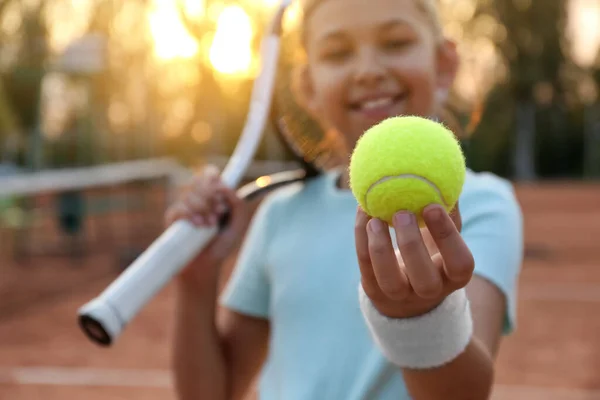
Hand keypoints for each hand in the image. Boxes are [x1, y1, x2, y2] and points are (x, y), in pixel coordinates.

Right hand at [165, 165, 249, 289]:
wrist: (205, 266)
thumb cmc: (221, 245)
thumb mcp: (238, 225)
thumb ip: (238, 204)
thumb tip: (224, 187)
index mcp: (213, 196)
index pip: (210, 174)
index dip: (214, 179)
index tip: (222, 194)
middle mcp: (197, 198)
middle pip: (199, 180)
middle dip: (211, 196)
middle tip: (220, 213)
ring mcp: (184, 207)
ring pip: (189, 194)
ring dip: (203, 207)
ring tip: (210, 225)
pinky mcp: (173, 218)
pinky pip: (178, 208)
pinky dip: (190, 215)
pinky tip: (198, 225)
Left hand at [355, 204, 474, 318]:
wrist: (406, 291)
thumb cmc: (431, 252)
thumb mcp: (443, 236)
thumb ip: (447, 210)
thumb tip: (443, 174)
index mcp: (454, 275)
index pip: (460, 263)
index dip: (447, 236)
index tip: (432, 206)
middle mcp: (429, 291)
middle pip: (424, 279)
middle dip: (411, 245)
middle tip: (401, 213)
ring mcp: (400, 295)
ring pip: (389, 279)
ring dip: (380, 247)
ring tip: (375, 217)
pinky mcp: (373, 290)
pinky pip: (366, 266)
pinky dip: (362, 239)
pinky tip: (363, 213)